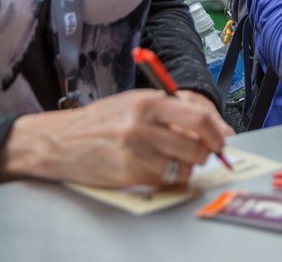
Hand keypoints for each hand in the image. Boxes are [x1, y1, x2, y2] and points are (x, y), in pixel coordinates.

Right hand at [0, 89, 233, 188]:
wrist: (60, 141)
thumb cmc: (100, 121)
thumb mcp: (134, 102)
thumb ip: (169, 110)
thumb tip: (207, 125)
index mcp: (149, 102)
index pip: (199, 117)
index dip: (216, 132)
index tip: (221, 140)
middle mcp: (143, 125)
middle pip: (195, 146)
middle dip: (205, 154)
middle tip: (202, 154)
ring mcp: (135, 151)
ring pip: (182, 167)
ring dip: (186, 168)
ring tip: (176, 161)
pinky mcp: (127, 173)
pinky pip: (162, 180)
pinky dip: (166, 178)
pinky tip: (155, 169)